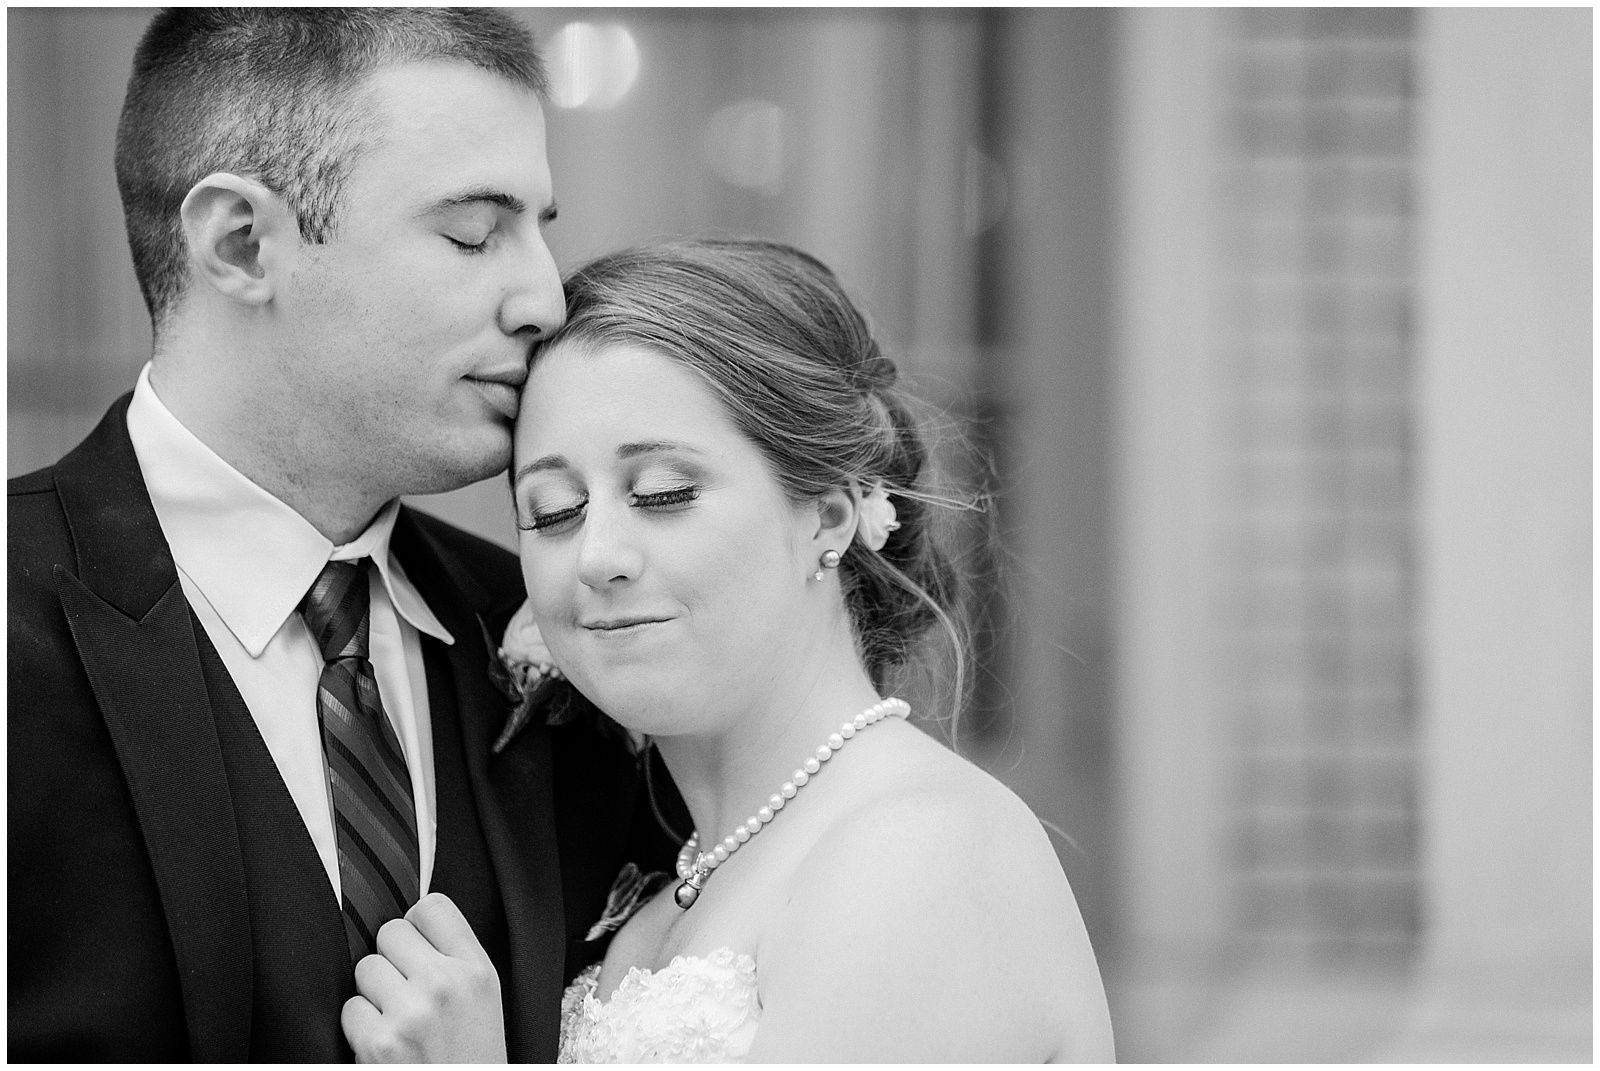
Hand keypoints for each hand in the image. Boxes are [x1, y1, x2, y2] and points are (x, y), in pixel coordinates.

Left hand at [341, 892, 506, 1062]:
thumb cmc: (472, 1055)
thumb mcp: (485, 998)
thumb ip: (456, 957)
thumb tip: (412, 922)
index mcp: (477, 970)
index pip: (432, 907)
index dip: (418, 925)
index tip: (419, 946)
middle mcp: (446, 985)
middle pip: (391, 932)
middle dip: (393, 960)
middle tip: (408, 990)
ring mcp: (411, 1012)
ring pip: (365, 968)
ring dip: (374, 993)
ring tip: (399, 1019)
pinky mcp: (380, 1042)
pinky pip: (350, 1009)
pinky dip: (360, 1028)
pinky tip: (386, 1043)